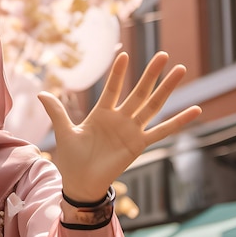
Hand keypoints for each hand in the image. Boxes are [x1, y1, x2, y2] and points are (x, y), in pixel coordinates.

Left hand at [38, 52, 201, 202]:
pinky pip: (162, 131)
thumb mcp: (64, 132)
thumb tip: (40, 93)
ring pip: (152, 105)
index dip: (117, 73)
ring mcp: (131, 130)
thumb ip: (57, 111)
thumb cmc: (72, 158)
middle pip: (138, 92)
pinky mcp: (140, 145)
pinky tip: (195, 110)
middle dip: (151, 74)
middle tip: (164, 55)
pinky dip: (178, 122)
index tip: (124, 54)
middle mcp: (119, 118)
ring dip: (167, 89)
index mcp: (101, 114)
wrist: (81, 183)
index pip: (111, 88)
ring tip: (181, 70)